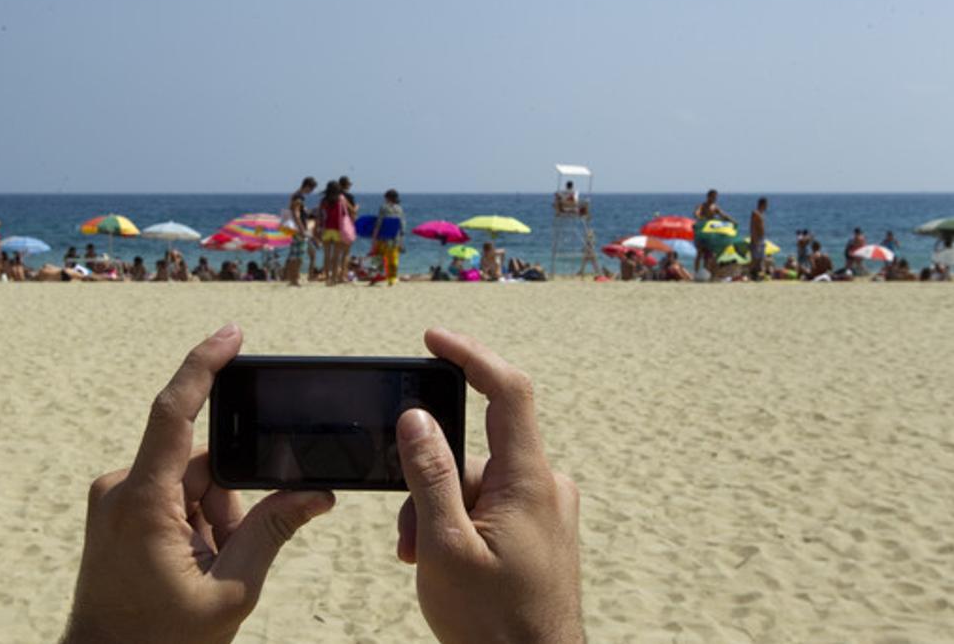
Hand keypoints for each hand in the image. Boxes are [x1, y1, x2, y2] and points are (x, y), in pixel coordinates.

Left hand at [63, 324, 334, 643]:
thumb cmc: (160, 640)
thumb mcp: (230, 591)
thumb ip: (272, 533)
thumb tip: (316, 495)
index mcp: (142, 501)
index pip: (173, 412)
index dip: (203, 366)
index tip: (232, 334)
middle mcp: (120, 488)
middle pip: (200, 464)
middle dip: (229, 501)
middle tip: (227, 554)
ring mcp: (115, 499)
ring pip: (190, 483)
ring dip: (213, 518)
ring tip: (205, 570)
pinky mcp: (116, 511)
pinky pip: (170, 496)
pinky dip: (195, 523)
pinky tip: (192, 565)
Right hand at [395, 328, 583, 643]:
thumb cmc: (492, 624)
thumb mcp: (444, 545)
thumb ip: (431, 475)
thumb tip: (418, 418)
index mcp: (530, 480)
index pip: (507, 391)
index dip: (470, 355)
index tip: (433, 338)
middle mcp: (546, 486)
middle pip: (475, 452)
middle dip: (430, 482)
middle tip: (407, 536)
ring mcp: (546, 509)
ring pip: (477, 485)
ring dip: (440, 513)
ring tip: (422, 561)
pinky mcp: (541, 530)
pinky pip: (493, 507)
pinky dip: (461, 525)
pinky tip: (446, 563)